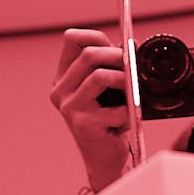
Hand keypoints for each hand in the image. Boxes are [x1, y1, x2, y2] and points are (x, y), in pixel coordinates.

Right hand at [50, 28, 130, 192]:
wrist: (104, 158)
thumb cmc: (109, 120)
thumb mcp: (108, 88)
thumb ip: (114, 65)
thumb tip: (132, 45)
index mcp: (63, 77)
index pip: (71, 39)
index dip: (98, 36)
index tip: (116, 47)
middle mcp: (60, 90)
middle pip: (89, 54)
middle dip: (118, 56)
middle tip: (133, 65)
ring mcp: (69, 108)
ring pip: (100, 76)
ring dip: (125, 80)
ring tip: (132, 91)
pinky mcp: (83, 124)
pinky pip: (116, 107)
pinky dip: (129, 111)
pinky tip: (127, 120)